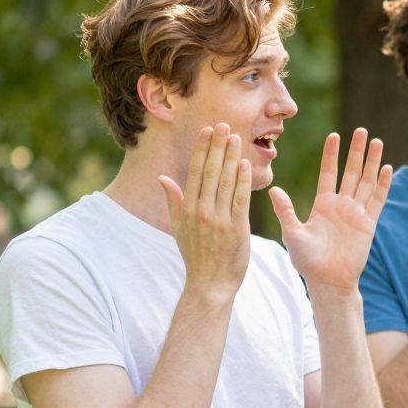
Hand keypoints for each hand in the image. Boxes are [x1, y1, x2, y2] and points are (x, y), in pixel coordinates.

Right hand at [159, 124, 252, 298]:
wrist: (210, 283)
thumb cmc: (195, 255)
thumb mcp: (178, 228)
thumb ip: (173, 201)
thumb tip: (162, 178)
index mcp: (187, 209)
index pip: (195, 172)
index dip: (202, 150)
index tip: (207, 131)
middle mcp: (201, 211)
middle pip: (210, 172)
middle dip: (217, 147)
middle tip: (223, 124)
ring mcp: (219, 220)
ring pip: (226, 182)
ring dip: (231, 158)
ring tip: (236, 137)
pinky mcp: (236, 229)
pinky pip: (240, 200)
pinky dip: (243, 181)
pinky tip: (244, 164)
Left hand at [274, 128, 391, 293]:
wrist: (328, 281)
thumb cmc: (307, 261)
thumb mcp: (292, 233)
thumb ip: (285, 210)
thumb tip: (274, 189)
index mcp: (322, 204)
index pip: (328, 172)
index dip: (332, 154)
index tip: (335, 136)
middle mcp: (341, 205)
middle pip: (351, 171)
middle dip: (356, 151)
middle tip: (362, 130)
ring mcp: (357, 213)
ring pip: (367, 181)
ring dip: (372, 162)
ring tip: (378, 142)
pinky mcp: (369, 223)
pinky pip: (378, 200)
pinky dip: (383, 185)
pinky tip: (387, 168)